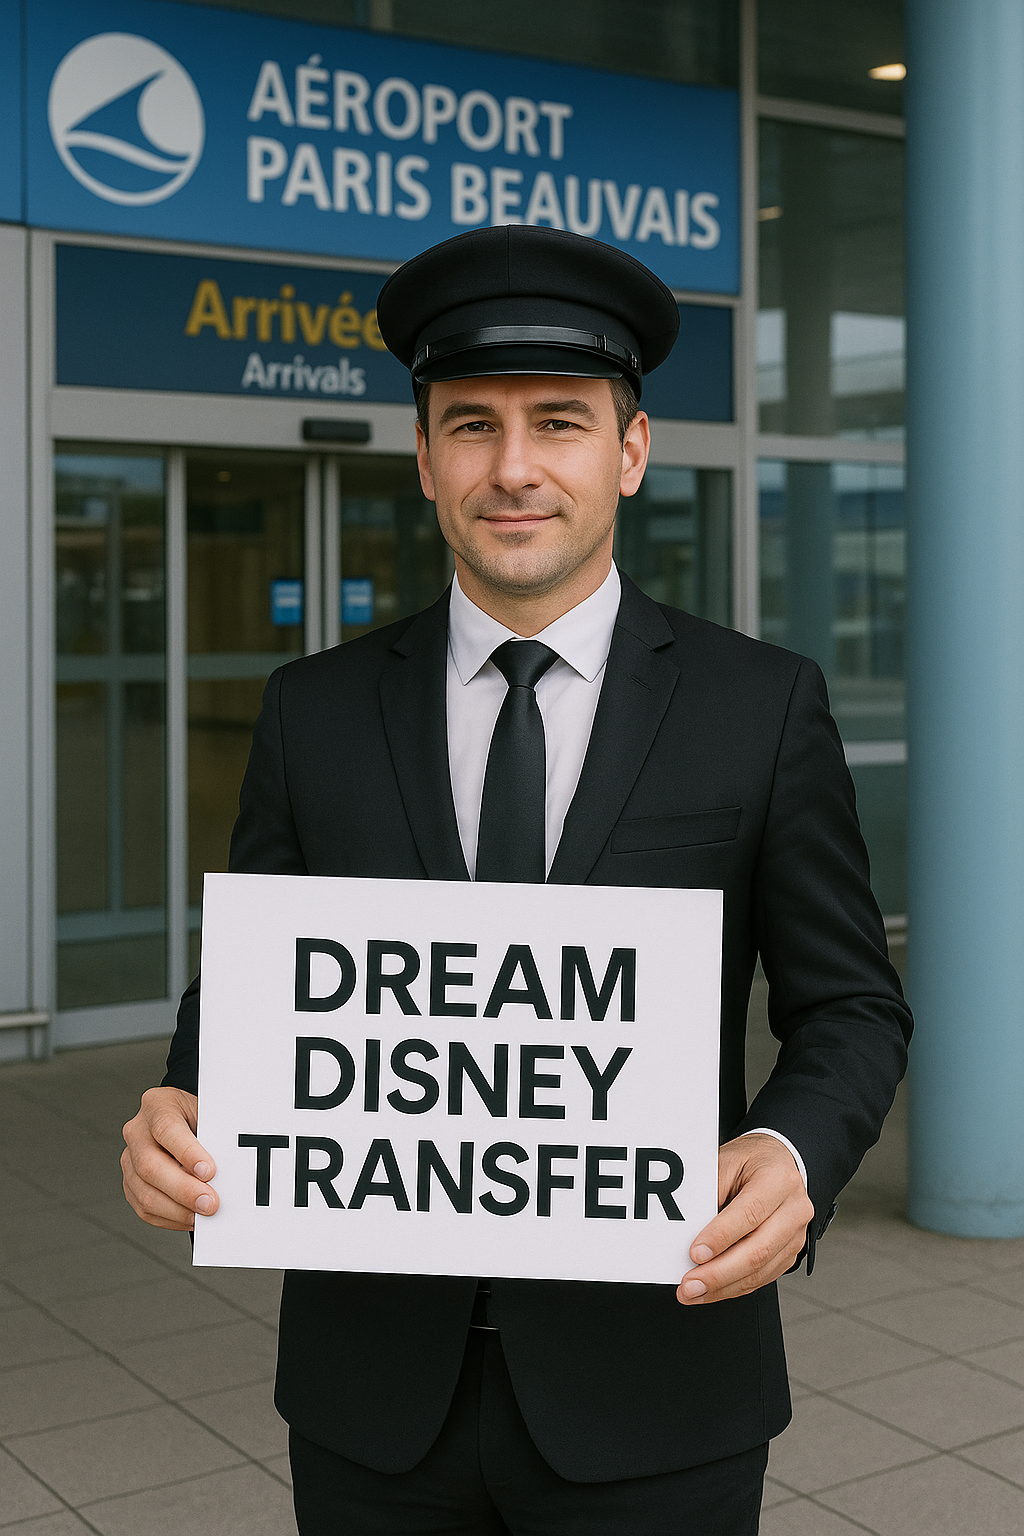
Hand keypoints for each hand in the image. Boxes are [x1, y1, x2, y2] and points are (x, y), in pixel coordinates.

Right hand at [121, 1087, 218, 1229]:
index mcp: (157, 1105)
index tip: (209, 1171)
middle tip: (210, 1203)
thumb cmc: (200, 1117)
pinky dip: (170, 1218)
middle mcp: (137, 1131)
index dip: (187, 1152)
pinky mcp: (130, 1184)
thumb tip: (229, 1168)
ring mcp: (130, 1159)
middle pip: (150, 1165)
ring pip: (145, 1192)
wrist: (186, 1122)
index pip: (166, 1128)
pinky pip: (144, 1209)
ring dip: (177, 1209)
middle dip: (183, 1189)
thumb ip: (214, 1135)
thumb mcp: (209, 1113)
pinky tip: (191, 1218)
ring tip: (203, 1214)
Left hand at [677, 1134, 813, 1304]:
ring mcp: (796, 1235)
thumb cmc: (750, 1162)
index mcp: (779, 1180)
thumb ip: (710, 1190)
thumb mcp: (726, 1160)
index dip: (721, 1237)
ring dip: (723, 1287)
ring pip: (761, 1270)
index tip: (695, 1253)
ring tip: (693, 1293)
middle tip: (689, 1285)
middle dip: (719, 1273)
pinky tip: (711, 1291)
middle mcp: (795, 1209)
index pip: (750, 1213)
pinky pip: (762, 1278)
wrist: (777, 1163)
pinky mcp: (789, 1253)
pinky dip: (734, 1288)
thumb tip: (688, 1227)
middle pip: (758, 1249)